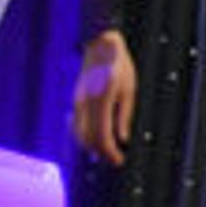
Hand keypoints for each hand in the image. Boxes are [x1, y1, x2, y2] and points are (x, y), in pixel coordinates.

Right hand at [74, 30, 134, 164]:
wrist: (101, 46)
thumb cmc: (119, 65)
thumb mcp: (129, 90)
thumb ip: (124, 116)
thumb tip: (122, 139)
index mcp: (101, 100)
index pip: (101, 135)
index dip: (110, 152)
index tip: (120, 160)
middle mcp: (85, 103)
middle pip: (88, 138)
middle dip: (101, 152)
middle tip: (116, 159)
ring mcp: (78, 101)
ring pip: (79, 133)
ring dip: (92, 146)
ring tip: (109, 151)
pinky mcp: (76, 99)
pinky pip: (77, 124)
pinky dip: (86, 136)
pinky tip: (98, 138)